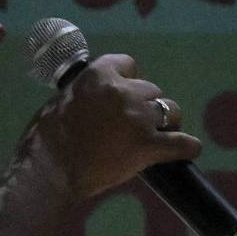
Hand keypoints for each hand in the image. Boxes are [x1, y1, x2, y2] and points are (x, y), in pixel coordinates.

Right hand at [20, 51, 201, 204]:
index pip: (128, 64)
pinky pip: (183, 143)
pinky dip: (188, 147)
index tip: (127, 92)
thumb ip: (87, 94)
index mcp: (98, 75)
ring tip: (159, 137)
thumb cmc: (47, 141)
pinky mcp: (148, 145)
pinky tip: (189, 150)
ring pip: (170, 110)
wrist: (49, 171)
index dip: (131, 80)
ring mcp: (137, 118)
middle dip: (147, 106)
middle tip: (137, 125)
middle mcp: (121, 91)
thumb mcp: (62, 101)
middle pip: (152, 90)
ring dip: (167, 122)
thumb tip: (98, 100)